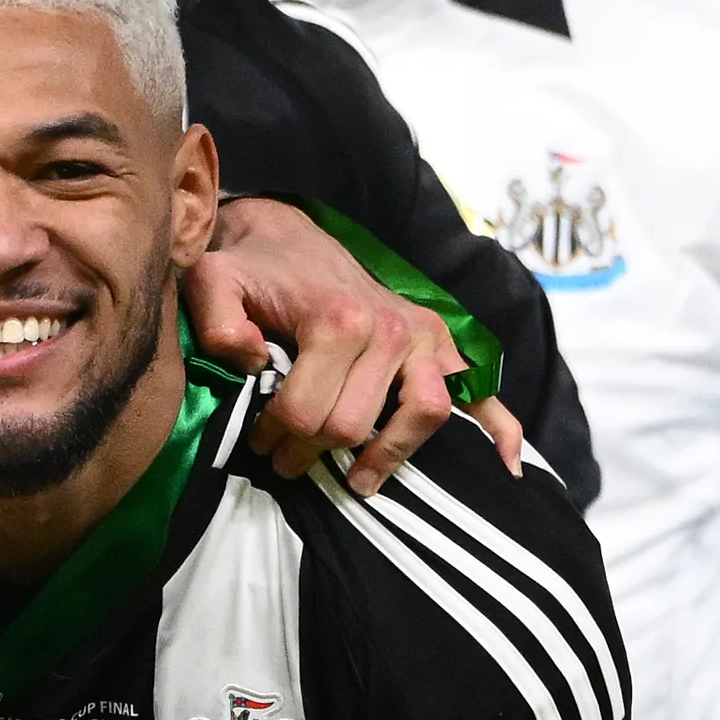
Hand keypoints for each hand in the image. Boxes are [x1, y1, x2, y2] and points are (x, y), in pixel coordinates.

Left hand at [192, 196, 508, 493]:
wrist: (290, 238)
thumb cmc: (252, 270)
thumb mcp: (214, 284)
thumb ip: (217, 324)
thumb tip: (252, 363)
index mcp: (337, 319)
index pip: (306, 412)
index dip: (273, 437)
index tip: (259, 440)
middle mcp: (390, 328)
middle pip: (354, 425)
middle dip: (312, 452)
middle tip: (287, 459)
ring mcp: (423, 337)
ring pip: (421, 417)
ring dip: (388, 455)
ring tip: (357, 480)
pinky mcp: (442, 343)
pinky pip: (480, 393)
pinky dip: (499, 430)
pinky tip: (505, 468)